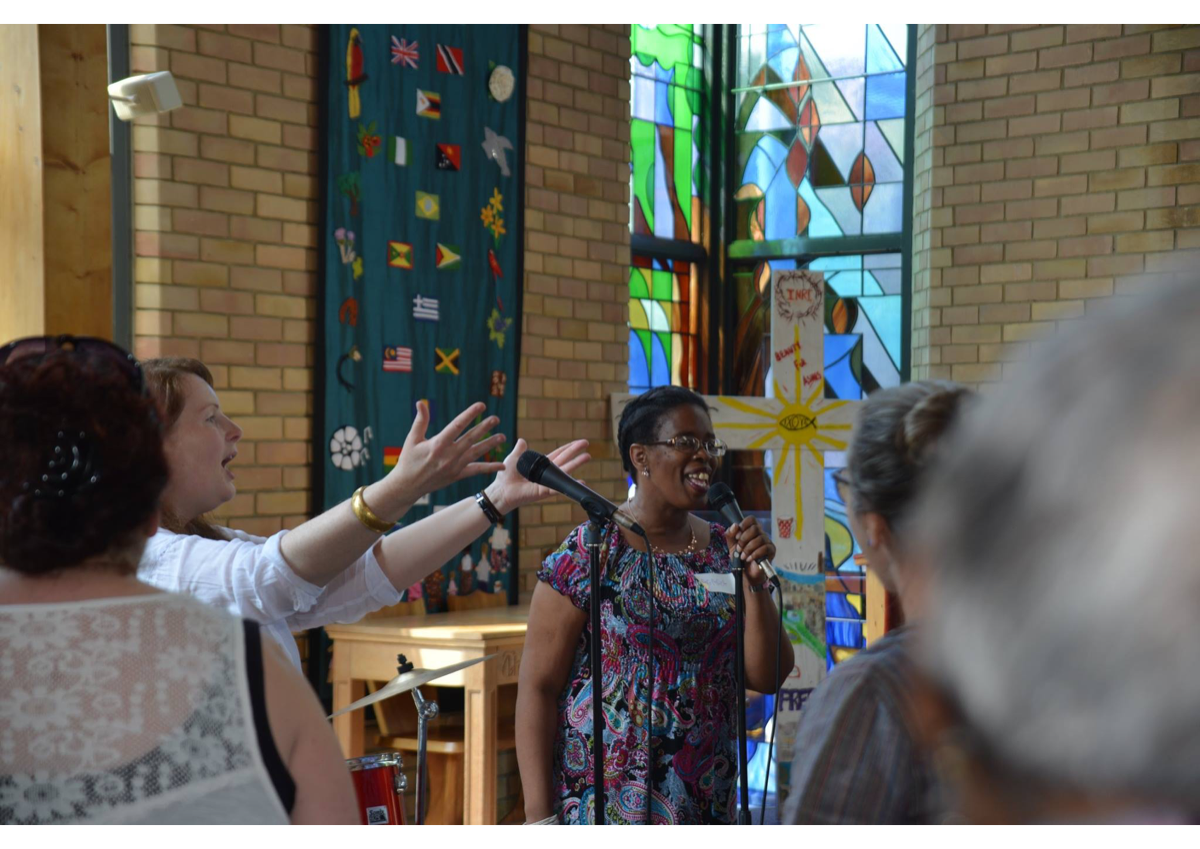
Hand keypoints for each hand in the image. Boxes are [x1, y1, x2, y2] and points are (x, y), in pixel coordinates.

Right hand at [387, 401, 506, 500]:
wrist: (407, 486)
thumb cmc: (408, 460)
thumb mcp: (412, 439)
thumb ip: (420, 421)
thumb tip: (421, 402)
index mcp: (437, 444)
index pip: (457, 425)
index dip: (470, 414)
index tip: (481, 406)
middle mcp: (448, 455)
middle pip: (470, 438)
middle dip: (484, 427)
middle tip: (496, 418)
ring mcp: (454, 466)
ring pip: (476, 453)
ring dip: (490, 444)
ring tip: (502, 437)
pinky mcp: (457, 476)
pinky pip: (476, 471)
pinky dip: (489, 468)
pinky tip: (502, 465)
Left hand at [485, 438, 589, 513]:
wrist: (500, 490)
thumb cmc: (506, 477)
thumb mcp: (513, 458)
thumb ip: (520, 450)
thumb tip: (522, 440)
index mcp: (541, 464)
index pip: (558, 454)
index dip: (568, 448)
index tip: (579, 442)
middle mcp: (546, 473)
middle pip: (564, 460)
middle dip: (575, 452)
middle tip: (587, 443)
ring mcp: (547, 482)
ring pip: (564, 471)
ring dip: (576, 464)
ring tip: (587, 456)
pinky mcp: (543, 491)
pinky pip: (558, 487)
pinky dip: (568, 484)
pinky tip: (580, 480)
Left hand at [724, 517, 775, 586]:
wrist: (746, 574)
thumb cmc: (740, 559)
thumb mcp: (731, 546)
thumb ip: (730, 535)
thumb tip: (735, 525)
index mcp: (751, 530)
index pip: (751, 519)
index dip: (743, 525)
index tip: (737, 536)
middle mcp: (760, 534)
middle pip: (755, 528)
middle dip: (744, 539)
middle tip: (739, 549)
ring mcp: (767, 542)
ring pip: (760, 538)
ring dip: (748, 548)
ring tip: (743, 556)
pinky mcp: (772, 551)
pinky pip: (766, 548)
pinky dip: (755, 554)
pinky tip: (750, 559)